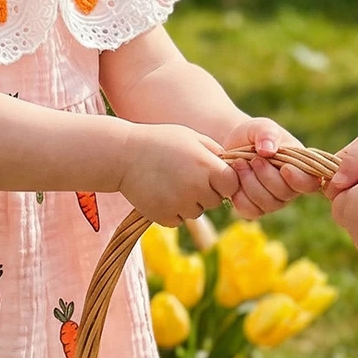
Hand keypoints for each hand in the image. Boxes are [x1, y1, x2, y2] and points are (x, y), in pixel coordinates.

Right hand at [122, 124, 238, 225]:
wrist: (122, 155)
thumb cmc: (160, 141)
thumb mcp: (191, 137)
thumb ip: (215, 152)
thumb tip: (235, 168)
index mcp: (207, 166)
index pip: (232, 185)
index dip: (224, 180)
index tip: (211, 173)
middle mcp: (196, 188)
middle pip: (215, 201)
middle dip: (206, 191)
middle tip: (185, 175)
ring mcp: (179, 204)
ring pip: (196, 212)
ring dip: (188, 202)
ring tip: (169, 181)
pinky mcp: (163, 217)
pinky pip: (177, 220)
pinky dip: (171, 210)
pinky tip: (159, 192)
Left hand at [223, 117, 321, 218]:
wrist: (232, 146)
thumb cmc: (254, 136)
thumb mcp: (261, 127)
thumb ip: (267, 133)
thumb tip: (268, 150)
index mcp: (300, 168)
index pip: (310, 182)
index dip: (299, 179)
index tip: (285, 168)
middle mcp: (290, 189)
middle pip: (285, 194)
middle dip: (266, 176)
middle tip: (254, 159)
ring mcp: (273, 201)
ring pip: (267, 204)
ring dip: (250, 183)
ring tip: (239, 163)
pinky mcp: (254, 208)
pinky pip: (250, 210)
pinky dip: (239, 195)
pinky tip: (234, 179)